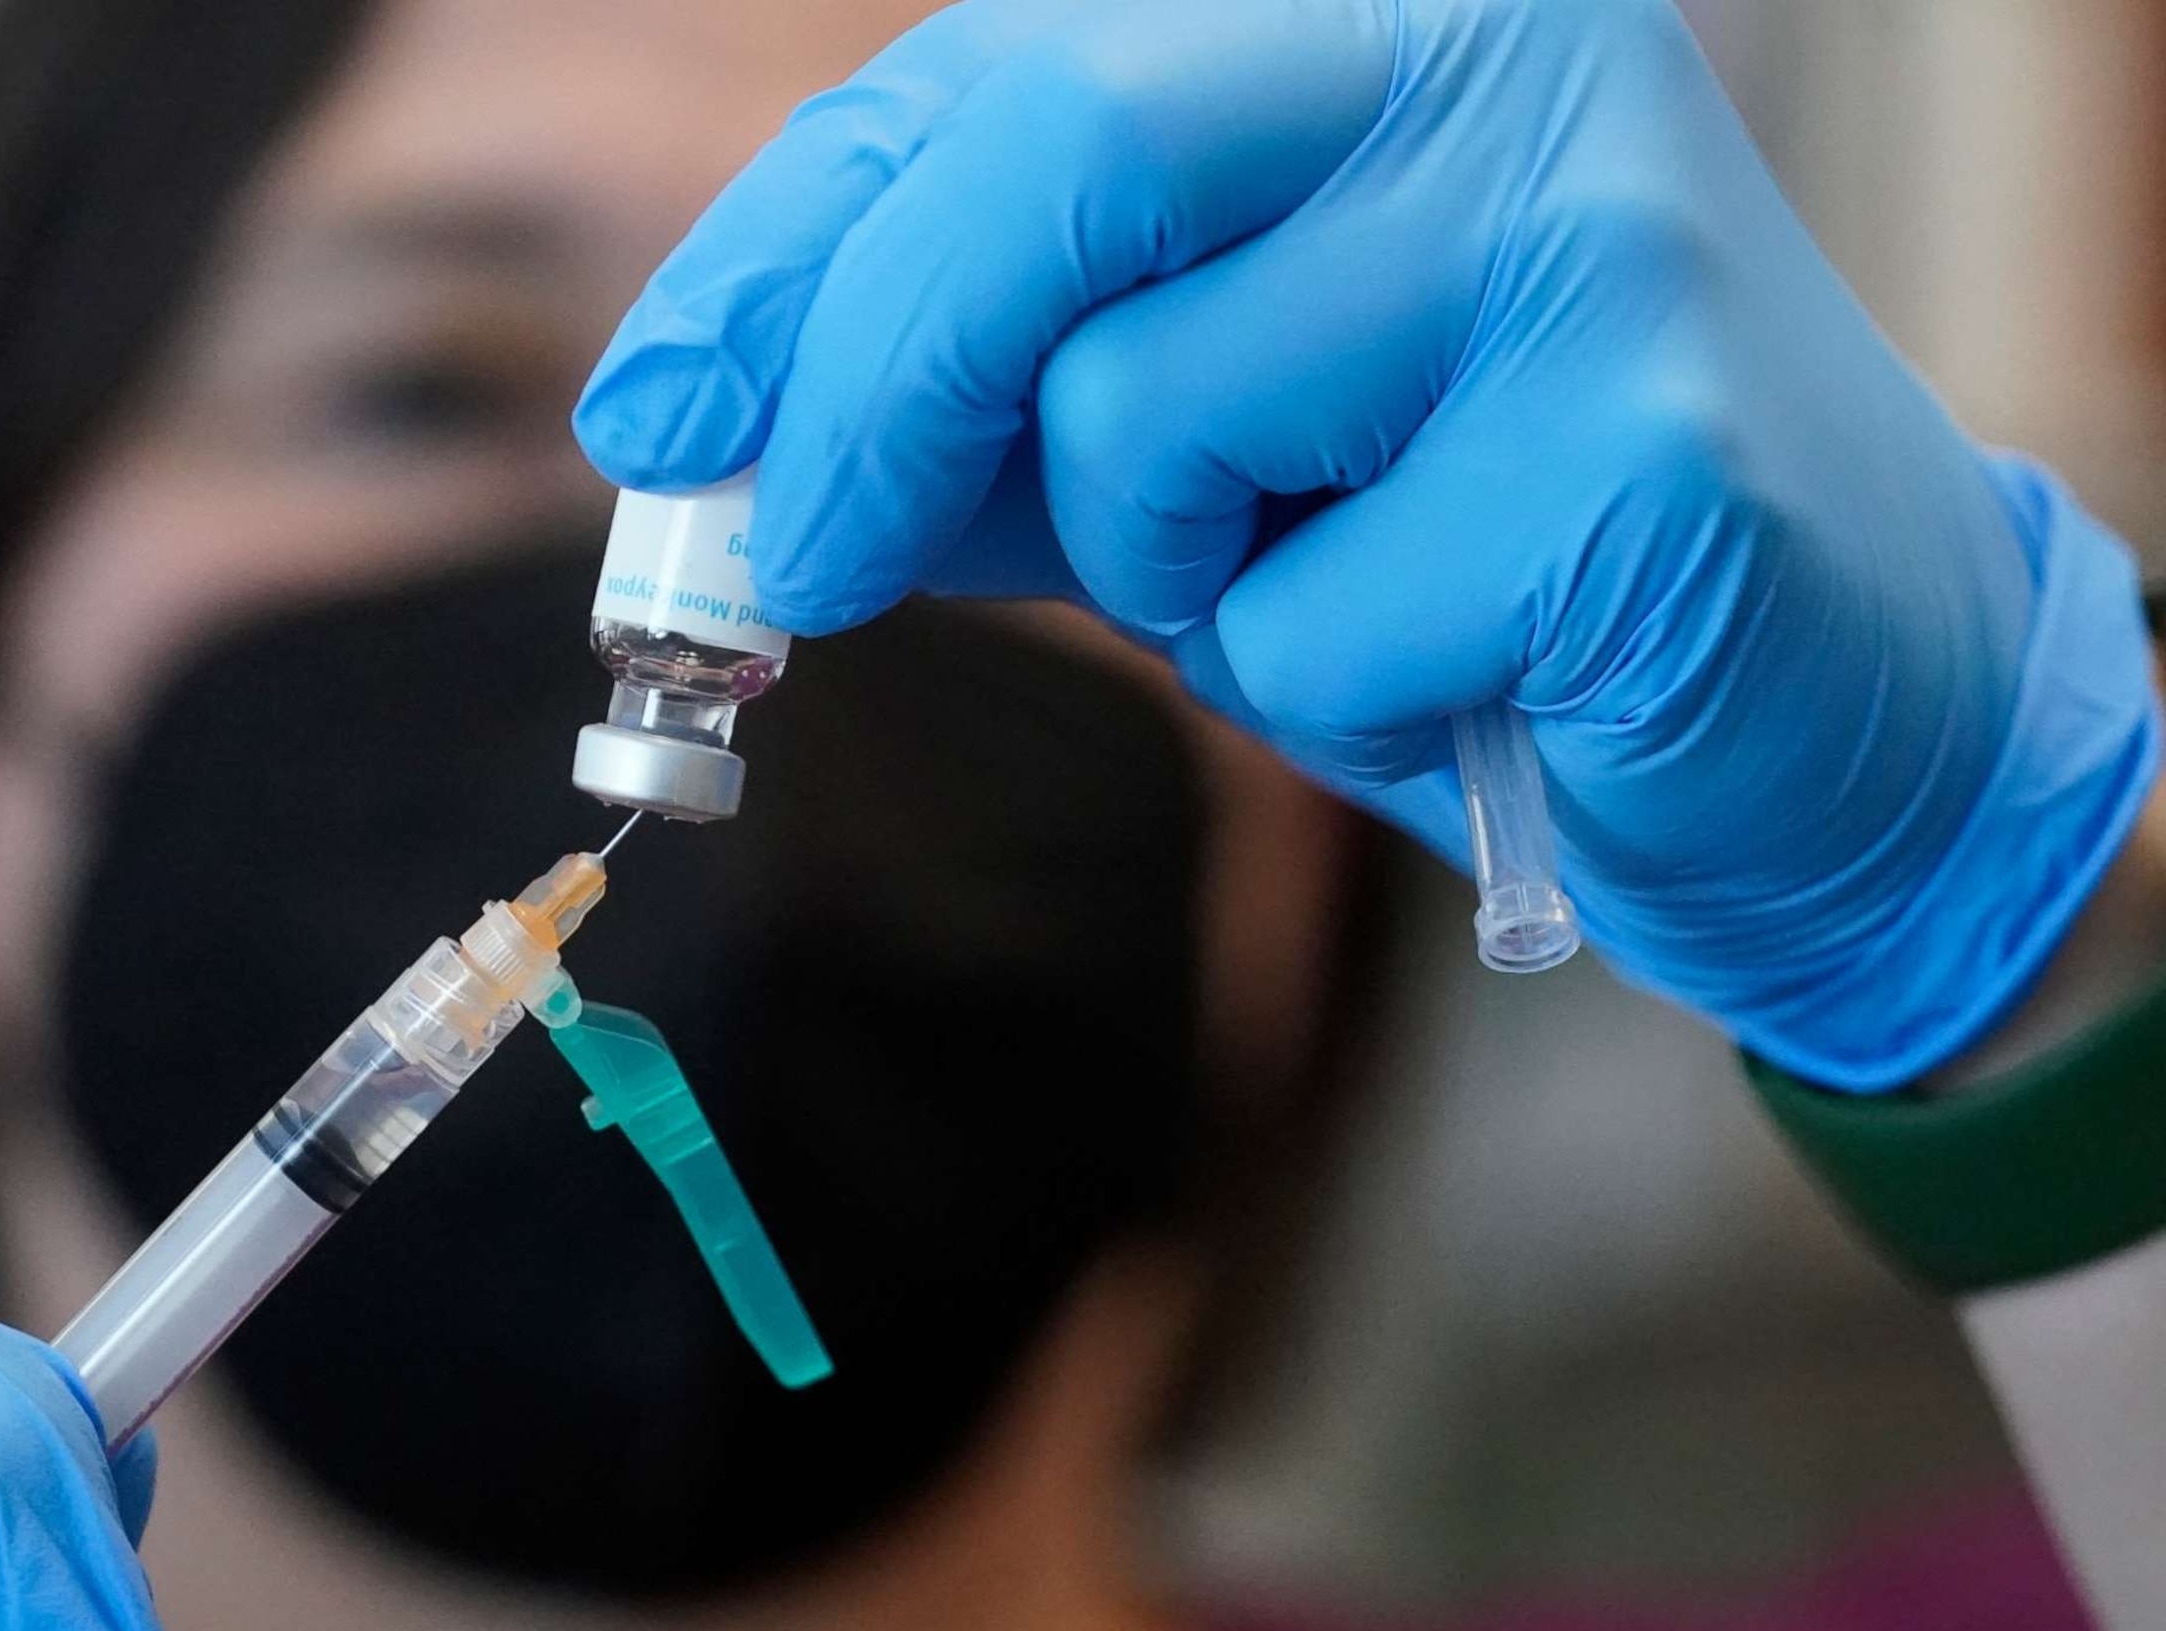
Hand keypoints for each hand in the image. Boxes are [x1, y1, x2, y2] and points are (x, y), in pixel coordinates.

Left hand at [573, 0, 2159, 1089]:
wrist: (1826, 712)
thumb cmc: (1467, 546)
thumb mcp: (1187, 435)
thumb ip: (973, 396)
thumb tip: (703, 438)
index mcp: (1360, 8)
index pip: (992, 77)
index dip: (788, 255)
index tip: (652, 415)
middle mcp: (1491, 47)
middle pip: (1054, 157)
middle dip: (868, 386)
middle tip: (796, 570)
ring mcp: (1588, 229)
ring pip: (1151, 412)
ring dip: (1171, 567)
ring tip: (1332, 572)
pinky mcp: (1644, 450)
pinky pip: (1298, 621)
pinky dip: (1319, 697)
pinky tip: (1469, 662)